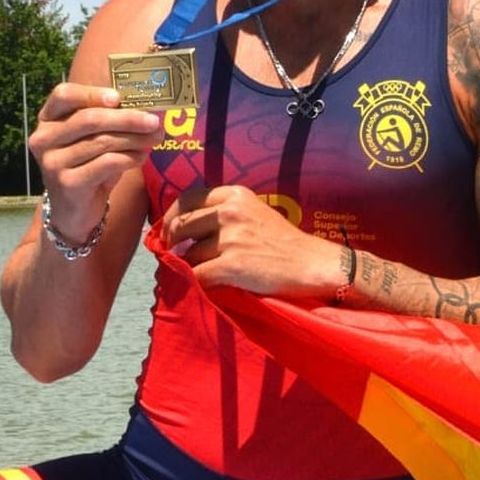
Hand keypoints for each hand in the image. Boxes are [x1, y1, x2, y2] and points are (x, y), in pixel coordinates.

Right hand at [32, 83, 160, 240]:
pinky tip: (142, 157)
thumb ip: (110, 123)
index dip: (91, 93)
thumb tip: (148, 112)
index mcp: (48, 119)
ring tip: (155, 138)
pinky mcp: (67, 183)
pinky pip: (106, 164)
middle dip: (127, 118)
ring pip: (101, 142)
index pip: (63, 95)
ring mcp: (53, 162)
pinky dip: (129, 158)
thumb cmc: (87, 167)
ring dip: (134, 139)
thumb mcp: (93, 140)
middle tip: (154, 121)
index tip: (119, 97)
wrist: (74, 211)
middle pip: (89, 119)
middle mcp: (44, 138)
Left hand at [160, 185, 345, 298]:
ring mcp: (231, 239)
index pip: (188, 198)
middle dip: (171, 242)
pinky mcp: (233, 265)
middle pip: (182, 225)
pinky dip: (193, 281)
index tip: (168, 230)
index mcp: (235, 195)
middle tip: (171, 254)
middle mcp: (231, 212)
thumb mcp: (255, 212)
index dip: (172, 216)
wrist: (311, 264)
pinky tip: (200, 285)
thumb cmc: (284, 242)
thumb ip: (224, 212)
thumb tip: (184, 227)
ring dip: (188, 265)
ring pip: (188, 253)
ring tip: (196, 271)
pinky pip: (198, 274)